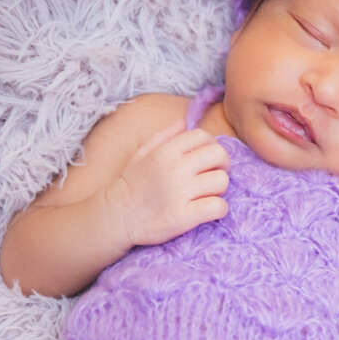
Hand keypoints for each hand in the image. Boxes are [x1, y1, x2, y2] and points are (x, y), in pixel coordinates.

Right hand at [107, 124, 231, 245]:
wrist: (116, 217)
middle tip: (214, 175)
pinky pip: (218, 207)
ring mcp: (180, 193)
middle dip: (223, 164)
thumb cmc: (131, 184)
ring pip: (221, 181)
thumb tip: (183, 122)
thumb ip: (163, 136)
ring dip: (220, 189)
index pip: (203, 136)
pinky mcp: (184, 216)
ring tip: (208, 194)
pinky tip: (209, 210)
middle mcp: (175, 168)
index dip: (211, 145)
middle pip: (218, 155)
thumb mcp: (141, 154)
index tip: (208, 159)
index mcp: (165, 151)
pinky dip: (219, 209)